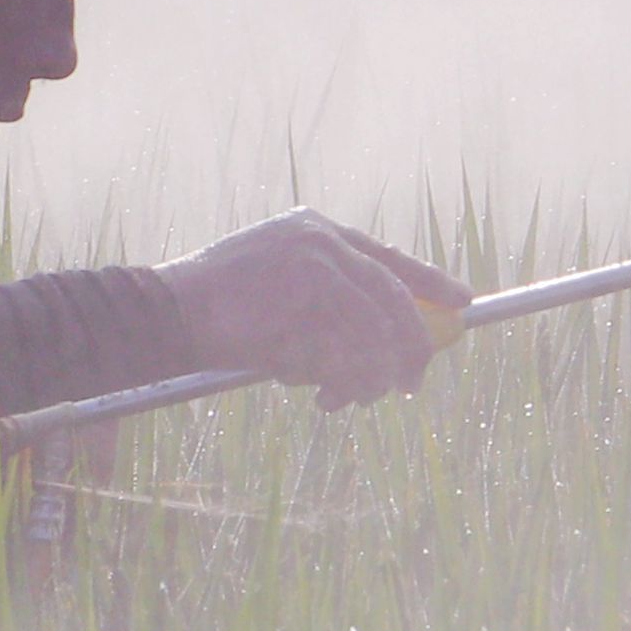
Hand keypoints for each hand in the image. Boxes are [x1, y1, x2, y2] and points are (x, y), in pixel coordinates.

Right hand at [156, 209, 469, 410]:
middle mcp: (322, 239)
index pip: (388, 259)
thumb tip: (382, 348)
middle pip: (393, 298)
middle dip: (407, 349)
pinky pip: (345, 349)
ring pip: (372, 332)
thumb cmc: (216, 315)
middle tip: (408, 386)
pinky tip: (311, 390)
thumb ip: (326, 306)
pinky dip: (333, 379)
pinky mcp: (309, 289)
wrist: (167, 313)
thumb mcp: (277, 295)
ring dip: (363, 378)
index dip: (430, 283)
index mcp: (315, 231)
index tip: (464, 304)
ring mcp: (316, 261)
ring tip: (339, 399)